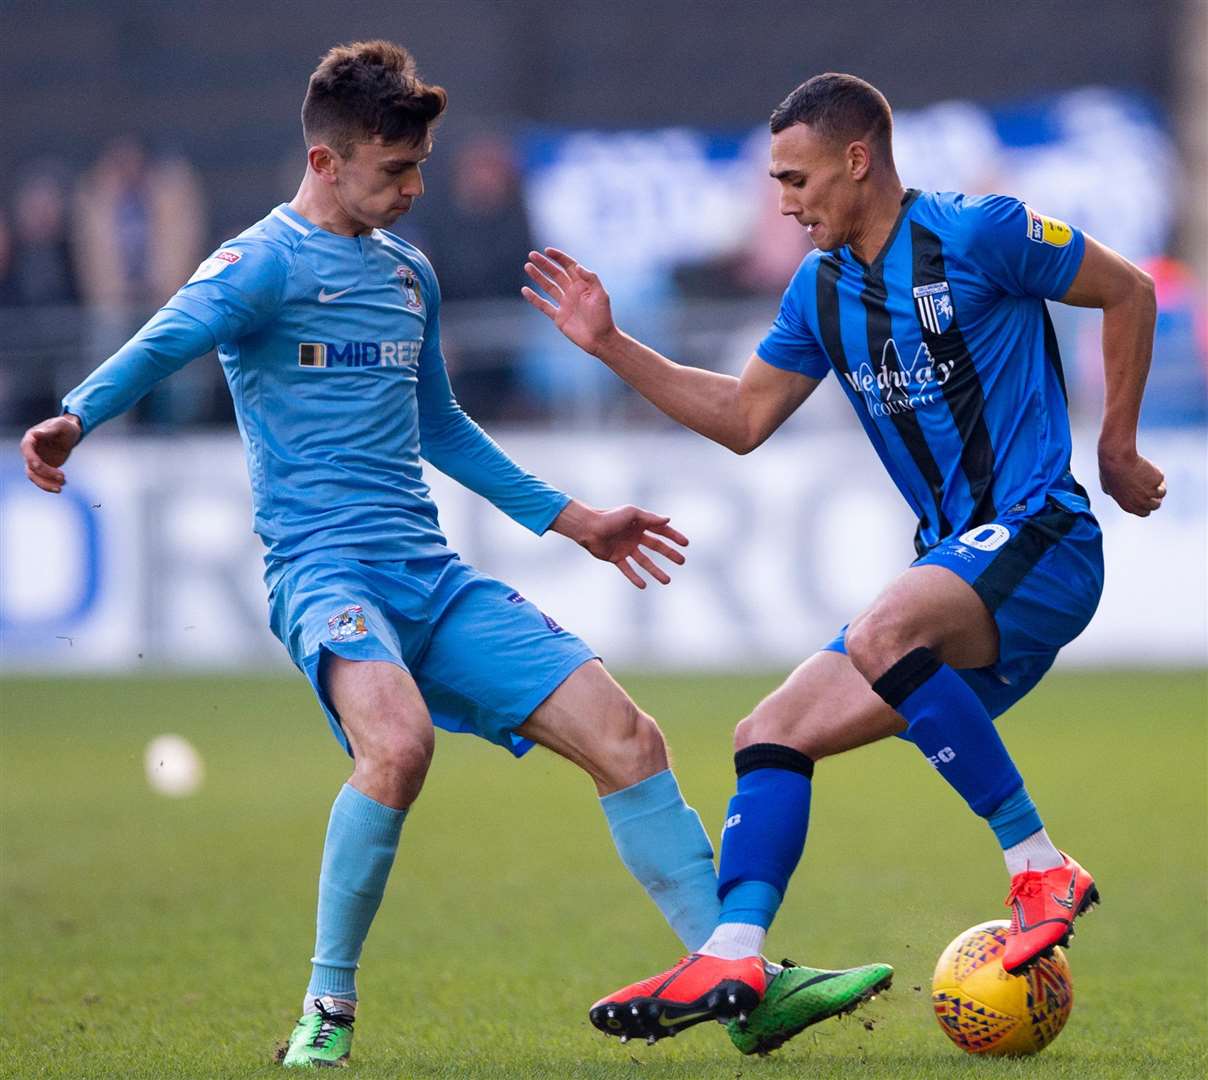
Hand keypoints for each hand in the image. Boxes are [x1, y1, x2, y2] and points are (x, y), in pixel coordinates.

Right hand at [21, 414, 81, 492]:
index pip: (27, 451)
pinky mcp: (43, 468)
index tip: (40, 466)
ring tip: (60, 487)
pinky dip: (50, 484)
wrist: (70, 434)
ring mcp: (36, 461)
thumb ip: (48, 431)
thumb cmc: (65, 427)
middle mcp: (30, 452)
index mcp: (30, 439)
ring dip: (45, 484)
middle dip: (45, 474)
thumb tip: (34, 434)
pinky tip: (61, 486)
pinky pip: (43, 479)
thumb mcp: (60, 426)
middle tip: (63, 477)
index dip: (32, 460)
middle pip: (30, 467)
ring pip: (34, 477)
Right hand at [522, 248, 617, 356]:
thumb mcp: (601, 295)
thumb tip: (577, 266)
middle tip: (532, 255)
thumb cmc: (603, 317)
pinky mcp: (559, 317)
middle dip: (544, 264)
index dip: (559, 258)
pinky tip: (525, 290)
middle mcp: (572, 292)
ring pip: (548, 287)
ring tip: (527, 267)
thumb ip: (591, 279)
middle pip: (556, 274)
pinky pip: (544, 305)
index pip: (569, 266)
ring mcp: (565, 304)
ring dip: (538, 277)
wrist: (600, 339)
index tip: (547, 251)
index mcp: (582, 285)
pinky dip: (534, 298)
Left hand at [551, 500, 687, 588]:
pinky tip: (644, 585)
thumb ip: (649, 518)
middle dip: (669, 554)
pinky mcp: (616, 558)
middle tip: (682, 561)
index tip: (685, 544)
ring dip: (655, 571)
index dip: (673, 536)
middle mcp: (634, 536)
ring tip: (667, 580)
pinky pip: (628, 569)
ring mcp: (626, 548)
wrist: (588, 528)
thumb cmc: (609, 517)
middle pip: (656, 546)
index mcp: (639, 524)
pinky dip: (635, 577)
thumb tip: (668, 519)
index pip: (661, 530)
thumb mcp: (632, 514)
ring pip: (644, 561)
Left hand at [1099, 444, 1165, 515]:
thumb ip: (1115, 494)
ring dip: (1158, 485)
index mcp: (1129, 506)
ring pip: (1162, 492)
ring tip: (1149, 476)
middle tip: (1153, 487)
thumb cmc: (1110, 471)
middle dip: (1155, 497)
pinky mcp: (1158, 480)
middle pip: (1156, 505)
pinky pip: (1161, 478)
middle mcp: (1141, 502)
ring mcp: (1151, 491)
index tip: (1146, 498)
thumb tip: (1115, 494)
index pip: (1144, 513)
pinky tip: (1148, 467)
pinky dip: (1157, 473)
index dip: (1146, 505)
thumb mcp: (1107, 487)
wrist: (1117, 459)